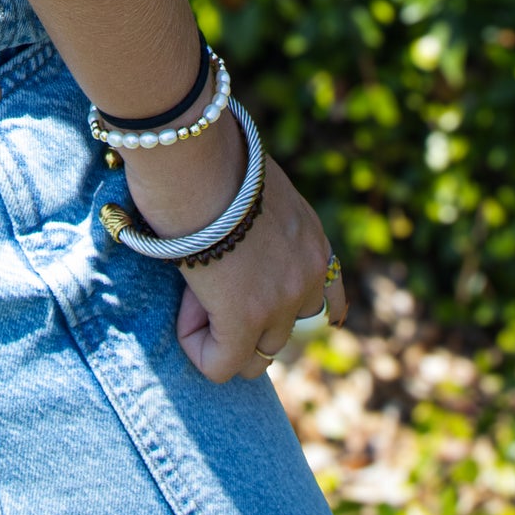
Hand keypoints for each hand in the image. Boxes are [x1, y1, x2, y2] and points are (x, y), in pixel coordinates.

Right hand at [120, 114, 331, 383]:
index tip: (253, 296)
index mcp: (313, 237)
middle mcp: (308, 272)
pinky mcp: (245, 318)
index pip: (330, 299)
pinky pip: (222, 365)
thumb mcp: (254, 185)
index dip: (290, 309)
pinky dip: (198, 345)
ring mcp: (281, 298)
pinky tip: (184, 304)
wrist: (193, 149)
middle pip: (287, 332)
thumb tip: (233, 244)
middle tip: (210, 275)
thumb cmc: (208, 152)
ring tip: (194, 286)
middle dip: (246, 315)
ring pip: (257, 356)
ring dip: (221, 330)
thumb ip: (260, 220)